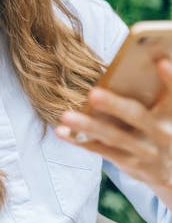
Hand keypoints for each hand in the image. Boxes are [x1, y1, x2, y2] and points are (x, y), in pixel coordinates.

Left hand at [56, 58, 171, 195]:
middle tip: (93, 94)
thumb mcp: (167, 112)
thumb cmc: (163, 128)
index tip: (161, 61)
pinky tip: (62, 131)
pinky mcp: (129, 165)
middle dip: (114, 105)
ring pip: (114, 137)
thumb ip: (159, 90)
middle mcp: (163, 134)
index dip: (170, 79)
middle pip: (137, 116)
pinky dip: (79, 140)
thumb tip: (148, 57)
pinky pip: (101, 150)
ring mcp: (146, 153)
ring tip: (66, 115)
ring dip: (88, 126)